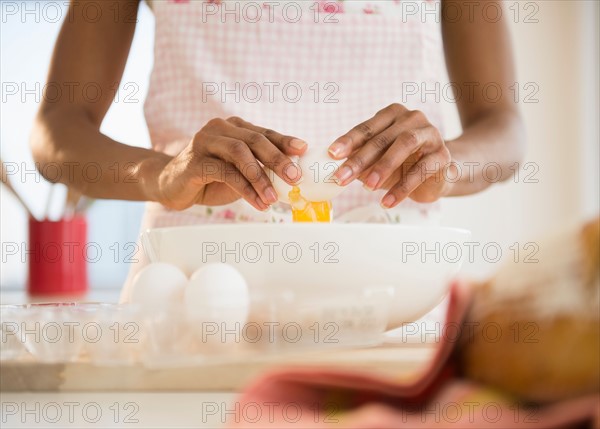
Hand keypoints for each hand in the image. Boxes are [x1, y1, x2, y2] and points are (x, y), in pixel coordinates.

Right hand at [157, 117, 306, 210]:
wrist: (170, 185)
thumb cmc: (210, 178)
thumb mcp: (239, 172)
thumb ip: (260, 169)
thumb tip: (291, 178)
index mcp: (234, 128)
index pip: (265, 133)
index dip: (285, 141)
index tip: (304, 150)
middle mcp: (220, 129)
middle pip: (255, 140)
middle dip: (278, 159)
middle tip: (295, 177)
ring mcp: (205, 142)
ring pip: (240, 154)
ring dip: (260, 177)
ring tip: (273, 198)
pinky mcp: (195, 161)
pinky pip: (225, 173)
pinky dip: (245, 188)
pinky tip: (257, 202)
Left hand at [328, 104, 453, 207]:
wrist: (439, 174)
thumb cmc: (403, 164)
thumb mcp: (378, 161)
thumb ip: (360, 161)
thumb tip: (335, 170)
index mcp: (393, 115)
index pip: (367, 128)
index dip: (348, 141)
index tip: (332, 154)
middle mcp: (412, 119)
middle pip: (382, 138)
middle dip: (360, 159)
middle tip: (342, 178)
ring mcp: (430, 134)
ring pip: (405, 145)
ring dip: (383, 167)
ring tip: (367, 188)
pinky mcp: (442, 155)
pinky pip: (421, 170)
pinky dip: (402, 188)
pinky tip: (387, 201)